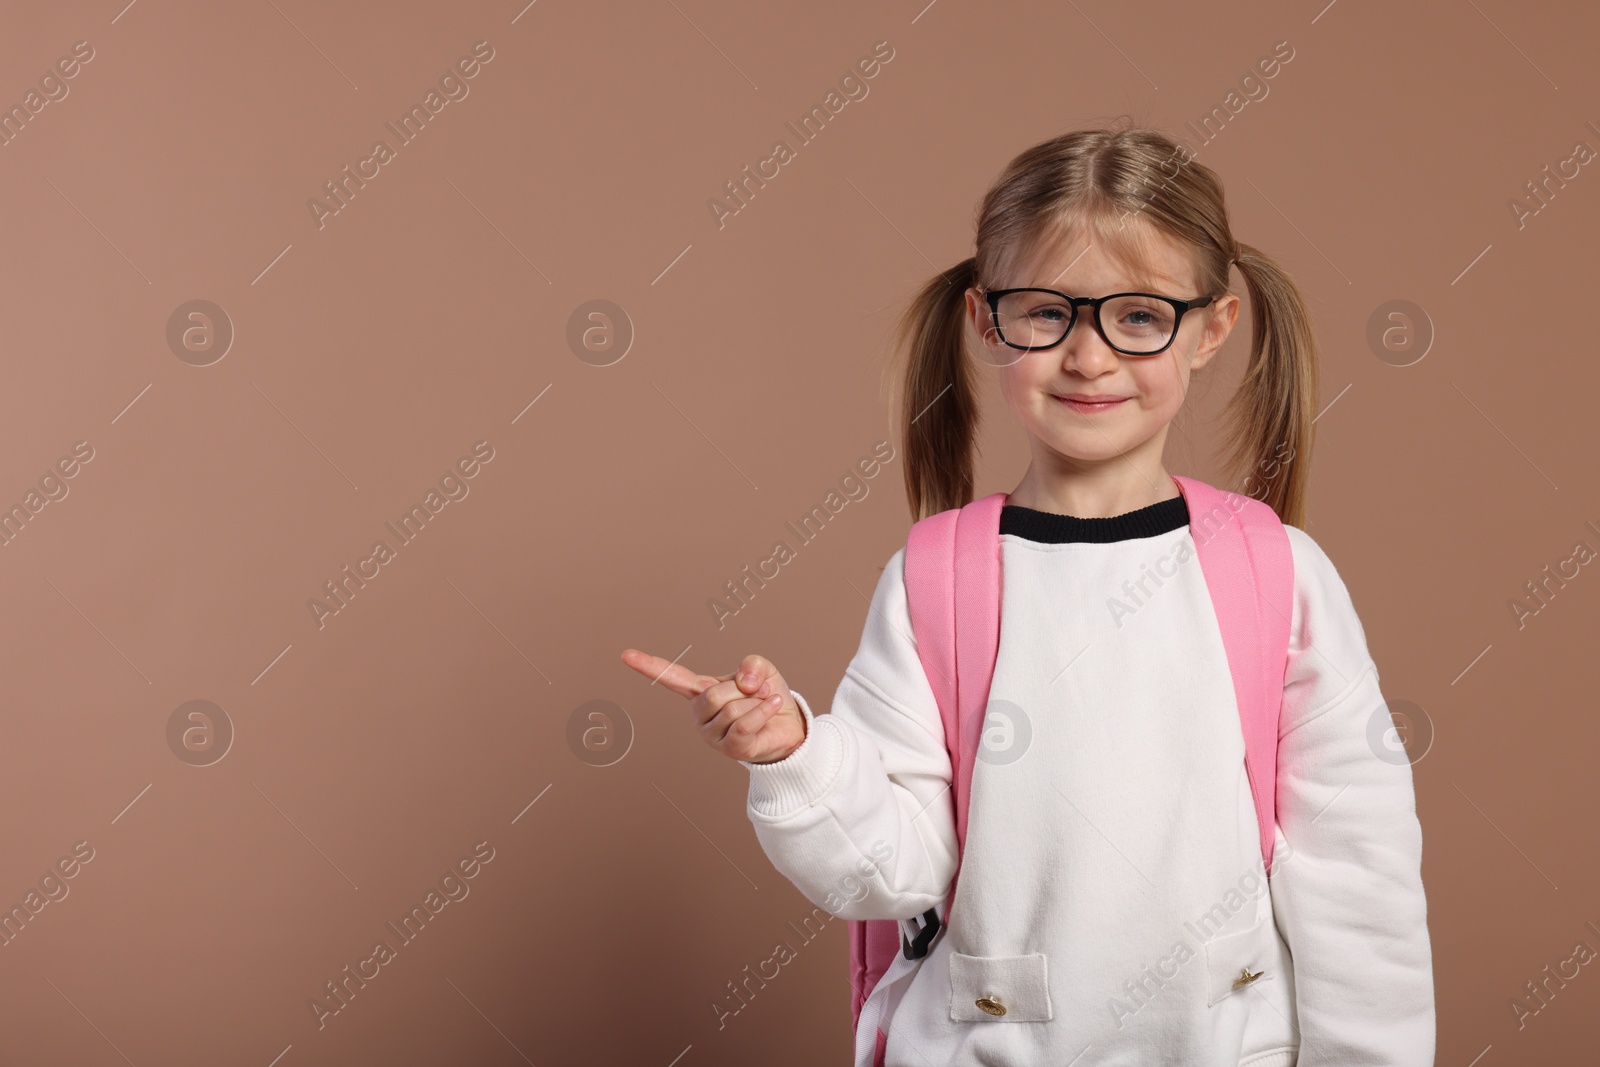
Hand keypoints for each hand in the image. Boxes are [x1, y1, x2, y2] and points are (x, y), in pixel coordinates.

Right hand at [619, 648, 806, 763]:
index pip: (672, 677)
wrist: (789, 726)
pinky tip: (772, 706)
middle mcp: (701, 714)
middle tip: (758, 692)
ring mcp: (712, 735)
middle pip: (714, 695)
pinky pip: (743, 726)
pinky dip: (763, 712)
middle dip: (743, 689)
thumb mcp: (762, 670)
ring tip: (764, 704)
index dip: (649, 665)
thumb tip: (743, 682)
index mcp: (701, 691)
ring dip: (757, 702)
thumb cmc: (769, 696)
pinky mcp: (730, 750)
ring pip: (732, 709)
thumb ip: (752, 665)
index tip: (625, 654)